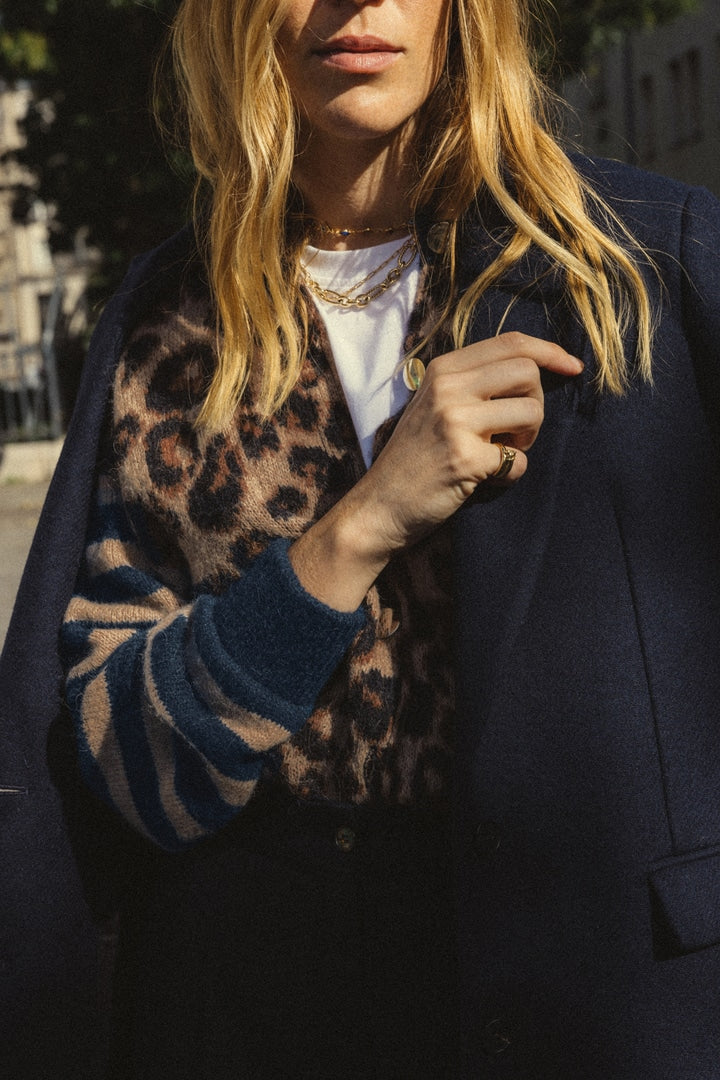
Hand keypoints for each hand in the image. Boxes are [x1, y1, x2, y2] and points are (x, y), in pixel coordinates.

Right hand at [289, 332, 582, 609]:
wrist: (380, 506)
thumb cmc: (415, 458)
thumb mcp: (435, 405)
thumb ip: (475, 382)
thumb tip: (539, 366)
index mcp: (443, 369)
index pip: (511, 343)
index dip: (550, 351)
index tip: (573, 367)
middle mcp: (448, 388)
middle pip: (527, 372)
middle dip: (536, 403)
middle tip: (515, 431)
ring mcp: (455, 422)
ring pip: (531, 412)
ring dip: (527, 440)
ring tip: (500, 453)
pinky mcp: (465, 459)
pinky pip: (519, 461)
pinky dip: (511, 475)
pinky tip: (486, 480)